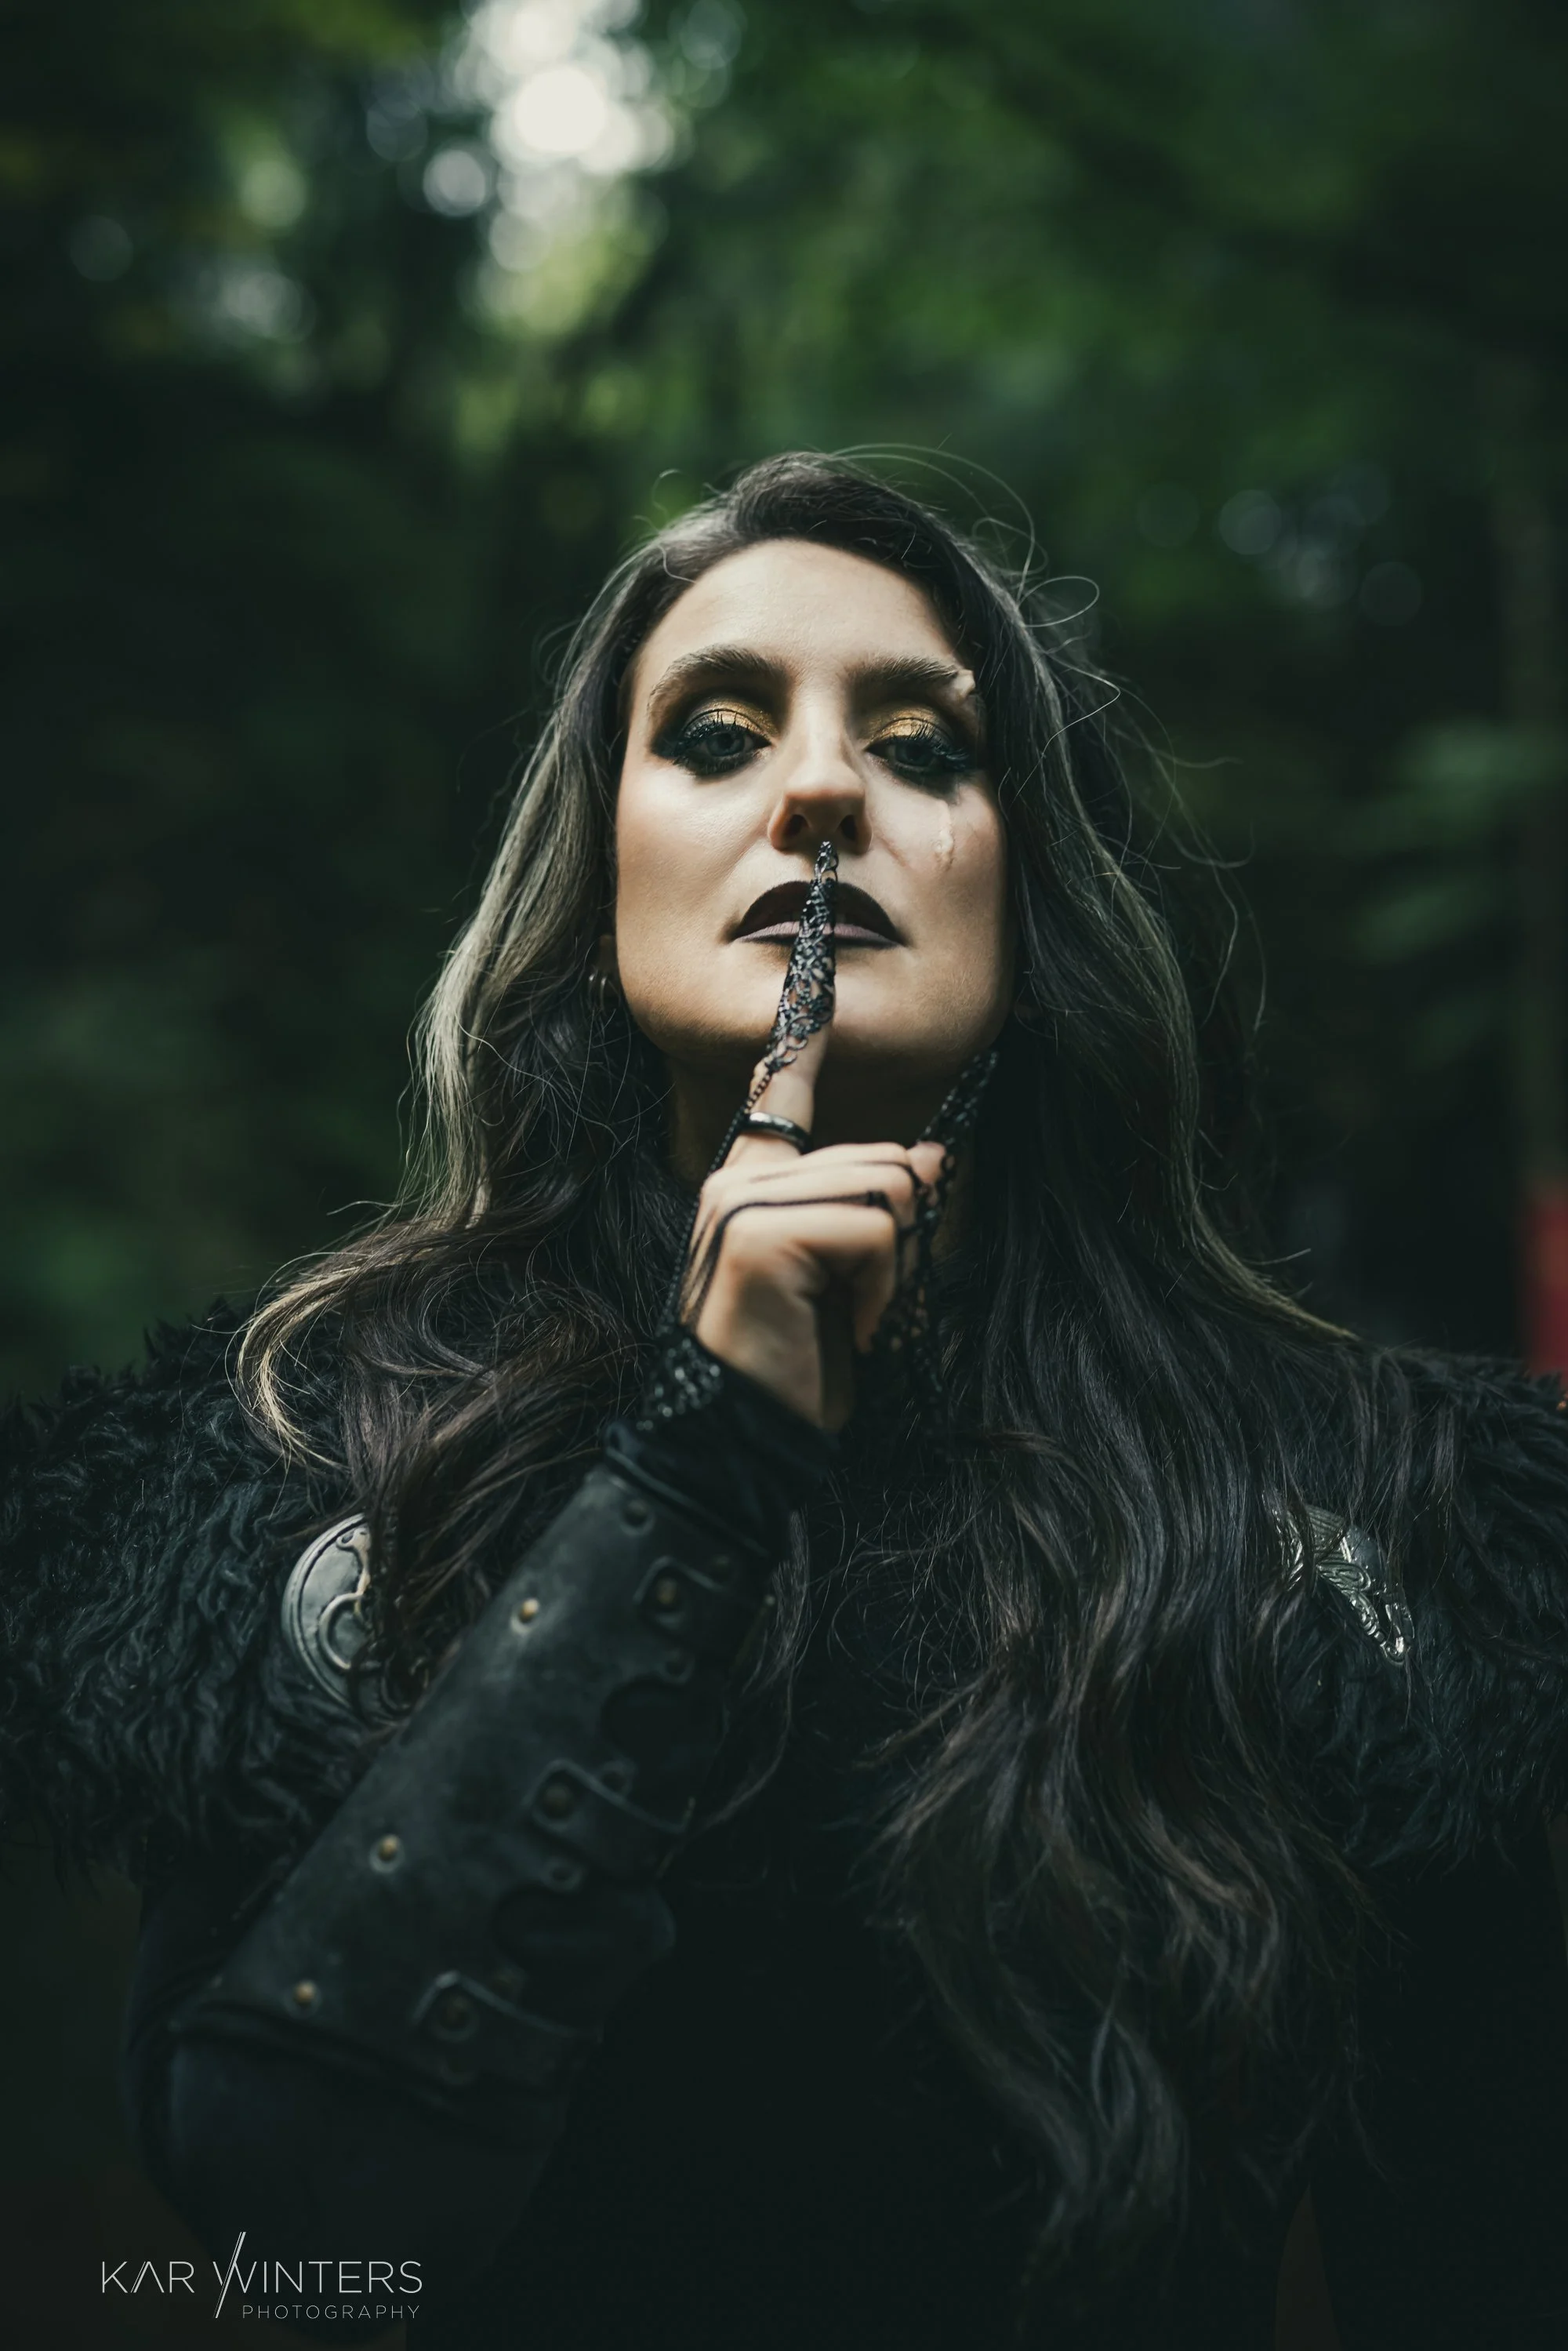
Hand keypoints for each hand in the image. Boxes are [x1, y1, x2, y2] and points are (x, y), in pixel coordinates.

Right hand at [685, 1026, 946, 1431]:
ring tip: (845, 1317)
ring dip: (893, 1270)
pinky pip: (876, 1228)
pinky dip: (881, 1289)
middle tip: (856, 1305)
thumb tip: (935, 1154)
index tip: (815, 964)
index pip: (782, 1088)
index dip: (803, 1029)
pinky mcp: (763, 1234)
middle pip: (886, 1158)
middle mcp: (738, 1178)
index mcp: (752, 1182)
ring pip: (889, 1187)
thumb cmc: (796, 1366)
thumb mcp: (849, 1279)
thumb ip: (877, 1210)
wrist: (742, 1442)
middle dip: (900, 1240)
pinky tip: (843, 1330)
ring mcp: (743, 1202)